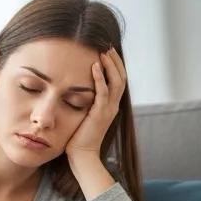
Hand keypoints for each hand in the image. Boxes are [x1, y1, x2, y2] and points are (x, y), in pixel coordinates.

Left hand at [65, 49, 126, 164]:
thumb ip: (87, 100)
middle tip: (108, 46)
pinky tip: (94, 65)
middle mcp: (113, 106)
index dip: (115, 65)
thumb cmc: (80, 136)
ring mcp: (109, 110)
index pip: (119, 81)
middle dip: (116, 61)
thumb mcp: (86, 113)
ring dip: (110, 65)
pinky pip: (103, 92)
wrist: (82, 154)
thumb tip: (78, 86)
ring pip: (116, 82)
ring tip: (103, 52)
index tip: (107, 51)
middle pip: (122, 78)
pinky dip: (100, 77)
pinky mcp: (100, 114)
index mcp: (111, 106)